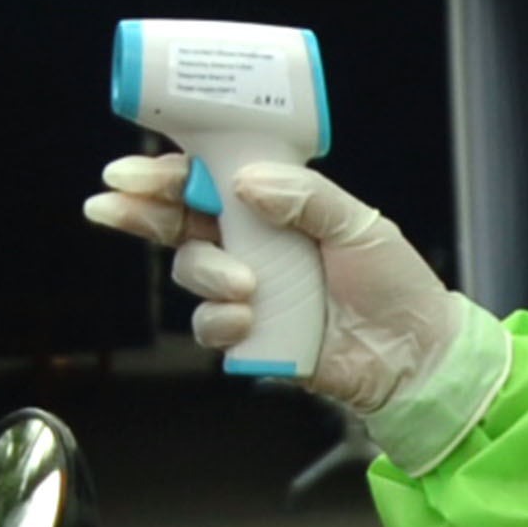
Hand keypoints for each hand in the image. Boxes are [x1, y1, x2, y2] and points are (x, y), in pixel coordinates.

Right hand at [85, 154, 473, 420]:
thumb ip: (305, 196)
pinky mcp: (251, 336)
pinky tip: (244, 320)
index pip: (207, 182)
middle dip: (140, 213)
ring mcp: (247, 291)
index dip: (165, 174)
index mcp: (273, 208)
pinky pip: (209, 326)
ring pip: (190, 271)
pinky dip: (219, 321)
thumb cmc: (393, 284)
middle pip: (178, 222)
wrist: (416, 354)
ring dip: (205, 272)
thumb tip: (247, 181)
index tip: (130, 172)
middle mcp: (251, 246)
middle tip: (111, 207)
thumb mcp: (359, 223)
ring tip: (246, 285)